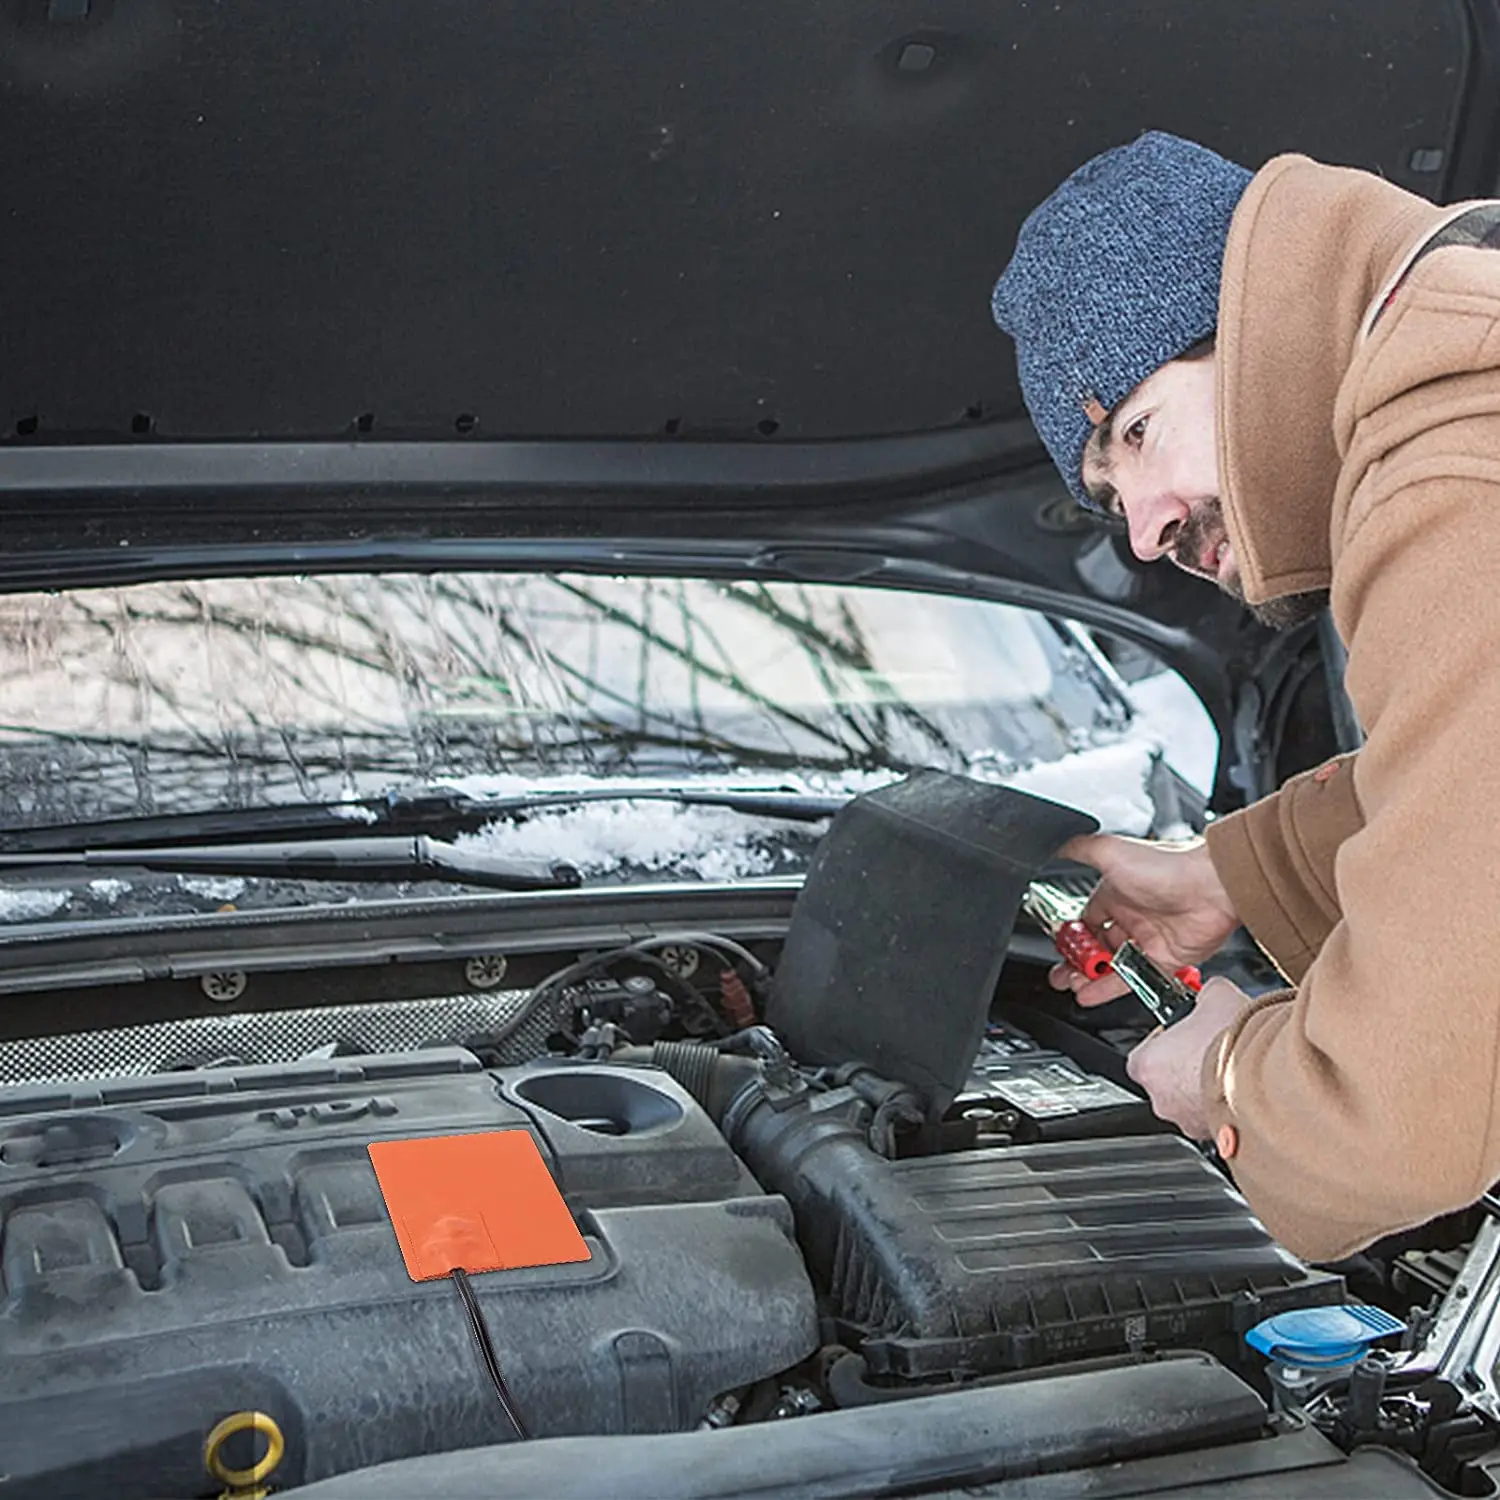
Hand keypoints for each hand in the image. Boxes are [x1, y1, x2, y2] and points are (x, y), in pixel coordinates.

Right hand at [1047, 832, 1239, 1006]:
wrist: (1212, 885)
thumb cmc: (1166, 865)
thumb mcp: (1110, 851)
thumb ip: (1078, 849)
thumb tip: (1051, 845)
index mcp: (1115, 894)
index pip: (1085, 921)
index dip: (1071, 937)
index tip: (1058, 948)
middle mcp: (1131, 917)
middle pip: (1096, 948)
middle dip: (1076, 963)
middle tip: (1060, 975)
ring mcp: (1148, 940)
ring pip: (1111, 966)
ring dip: (1089, 979)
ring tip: (1072, 986)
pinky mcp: (1165, 960)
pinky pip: (1133, 980)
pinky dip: (1110, 990)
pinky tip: (1091, 995)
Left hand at [1126, 977, 1255, 1139]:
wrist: (1272, 1078)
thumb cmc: (1235, 1044)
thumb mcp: (1216, 996)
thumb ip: (1205, 993)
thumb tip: (1212, 991)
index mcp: (1147, 1065)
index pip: (1143, 1055)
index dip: (1164, 1042)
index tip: (1183, 1033)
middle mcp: (1162, 1100)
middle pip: (1167, 1082)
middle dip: (1188, 1067)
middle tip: (1211, 1050)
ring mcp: (1189, 1123)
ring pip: (1194, 1104)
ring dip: (1209, 1089)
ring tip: (1234, 1069)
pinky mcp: (1219, 1140)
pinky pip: (1220, 1122)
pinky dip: (1231, 1108)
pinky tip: (1248, 1089)